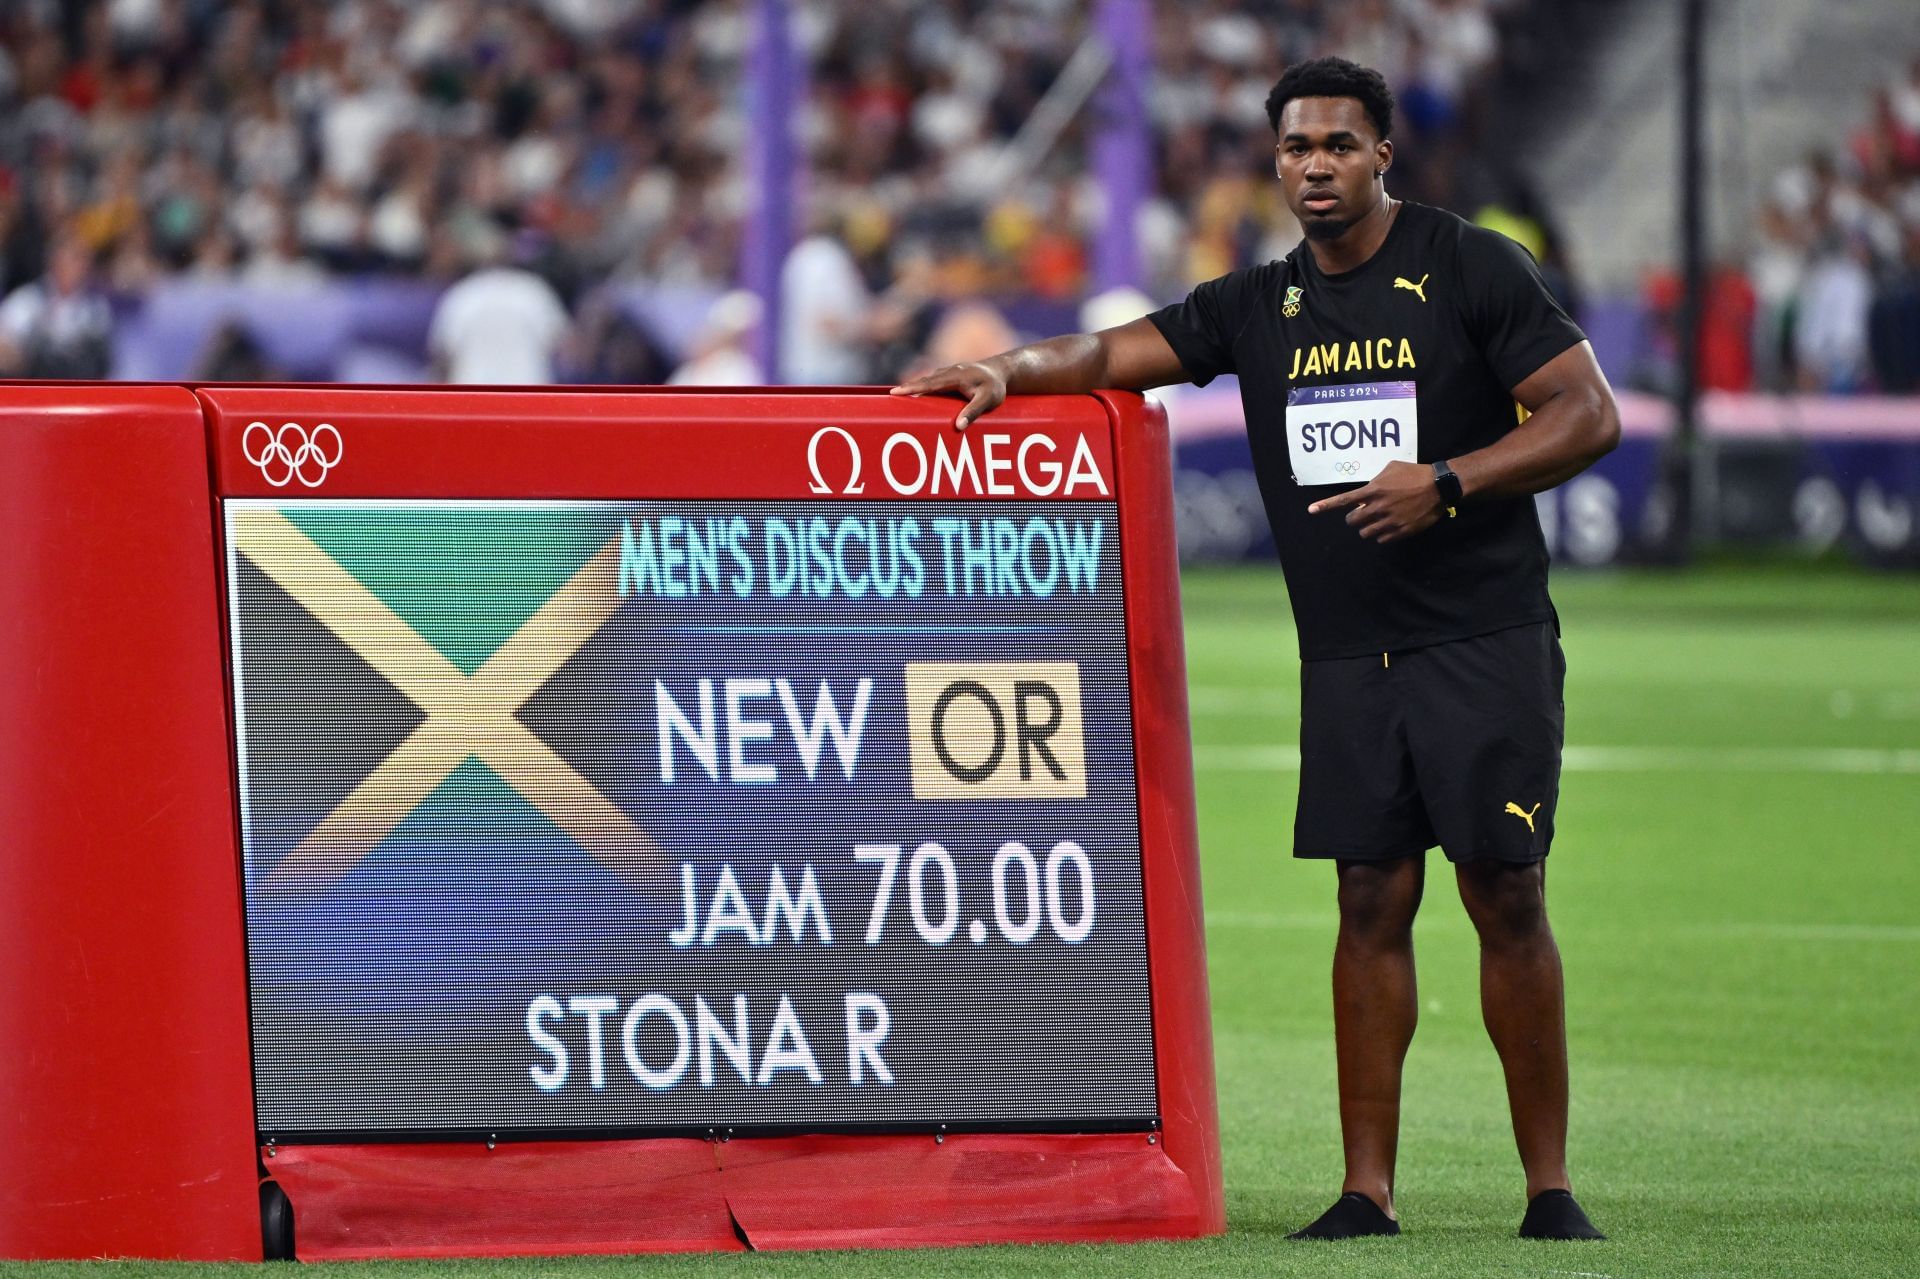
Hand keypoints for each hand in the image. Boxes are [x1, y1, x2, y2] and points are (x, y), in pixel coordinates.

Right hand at [889, 361, 1006, 430]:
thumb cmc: (996, 387)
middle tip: (891, 395)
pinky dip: (924, 386)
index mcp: (956, 377)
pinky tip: (918, 393)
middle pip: (925, 381)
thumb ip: (973, 412)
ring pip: (928, 380)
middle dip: (908, 387)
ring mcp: (950, 372)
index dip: (912, 388)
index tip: (896, 392)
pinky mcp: (951, 375)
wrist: (1003, 371)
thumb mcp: (988, 400)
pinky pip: (934, 380)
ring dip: (915, 386)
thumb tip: (958, 427)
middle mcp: (950, 371)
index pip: (929, 384)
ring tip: (899, 396)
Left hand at [1307, 460, 1446, 543]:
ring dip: (1367, 528)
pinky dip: (1381, 534)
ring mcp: (1389, 521)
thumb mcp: (1391, 468)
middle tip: (1362, 514)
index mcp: (1374, 490)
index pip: (1344, 500)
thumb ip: (1375, 479)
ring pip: (1365, 533)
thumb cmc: (1415, 473)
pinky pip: (1381, 539)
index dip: (1326, 506)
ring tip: (1377, 520)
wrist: (1439, 486)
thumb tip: (1367, 489)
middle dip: (1354, 518)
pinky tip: (1390, 525)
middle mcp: (1378, 507)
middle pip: (1352, 521)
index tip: (1311, 510)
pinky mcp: (1400, 531)